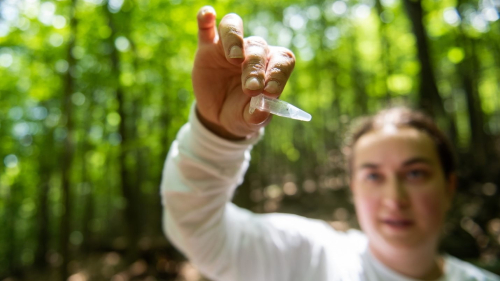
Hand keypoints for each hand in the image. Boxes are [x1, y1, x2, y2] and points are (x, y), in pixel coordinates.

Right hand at [192, 6, 294, 139]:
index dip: (278, 73)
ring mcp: (229, 48)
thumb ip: (256, 116)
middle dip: (255, 68)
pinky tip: (208, 15)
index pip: (281, 61)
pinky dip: (207, 18)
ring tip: (234, 58)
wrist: (217, 115)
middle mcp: (253, 52)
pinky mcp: (207, 48)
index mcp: (271, 67)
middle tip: (250, 88)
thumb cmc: (241, 113)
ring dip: (235, 39)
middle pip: (258, 48)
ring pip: (235, 29)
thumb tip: (259, 111)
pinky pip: (207, 27)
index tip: (271, 92)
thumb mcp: (249, 121)